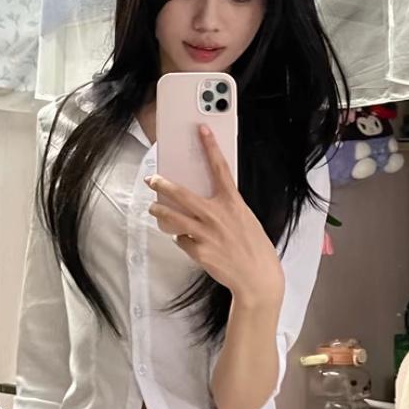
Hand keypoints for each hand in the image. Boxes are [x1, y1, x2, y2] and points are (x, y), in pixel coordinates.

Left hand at [147, 128, 283, 307]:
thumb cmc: (255, 248)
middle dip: (163, 184)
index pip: (219, 168)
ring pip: (173, 217)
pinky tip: (188, 242)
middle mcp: (216, 214)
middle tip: (152, 179)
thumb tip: (206, 203)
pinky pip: (182, 240)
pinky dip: (182, 239)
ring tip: (153, 208)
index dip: (210, 146)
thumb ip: (226, 208)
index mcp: (232, 203)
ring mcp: (205, 233)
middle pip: (182, 193)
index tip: (202, 130)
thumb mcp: (245, 219)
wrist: (257, 278)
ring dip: (160, 211)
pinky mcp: (198, 251)